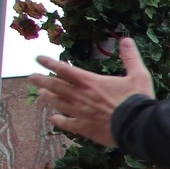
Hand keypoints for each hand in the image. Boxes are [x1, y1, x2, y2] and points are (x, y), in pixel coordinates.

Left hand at [30, 37, 155, 147]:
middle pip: (55, 86)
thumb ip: (131, 57)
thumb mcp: (138, 75)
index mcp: (90, 82)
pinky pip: (67, 123)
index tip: (38, 59)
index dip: (50, 63)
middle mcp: (80, 96)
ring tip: (40, 95)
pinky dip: (59, 120)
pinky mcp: (85, 128)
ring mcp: (80, 113)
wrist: (138, 126)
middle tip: (31, 78)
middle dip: (41, 81)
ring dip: (48, 98)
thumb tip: (127, 40)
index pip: (64, 69)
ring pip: (58, 103)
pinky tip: (53, 119)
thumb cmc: (138, 101)